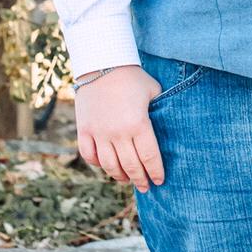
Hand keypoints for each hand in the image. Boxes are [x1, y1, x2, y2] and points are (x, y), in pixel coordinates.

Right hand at [74, 64, 163, 190]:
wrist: (102, 63)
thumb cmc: (133, 78)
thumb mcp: (153, 93)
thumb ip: (159, 113)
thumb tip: (167, 129)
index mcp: (138, 125)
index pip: (149, 158)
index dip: (156, 172)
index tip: (160, 180)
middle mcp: (117, 133)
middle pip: (131, 166)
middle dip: (141, 180)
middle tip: (146, 187)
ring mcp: (98, 133)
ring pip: (109, 166)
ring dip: (120, 176)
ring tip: (128, 180)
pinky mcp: (84, 130)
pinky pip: (90, 155)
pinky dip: (98, 164)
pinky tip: (107, 166)